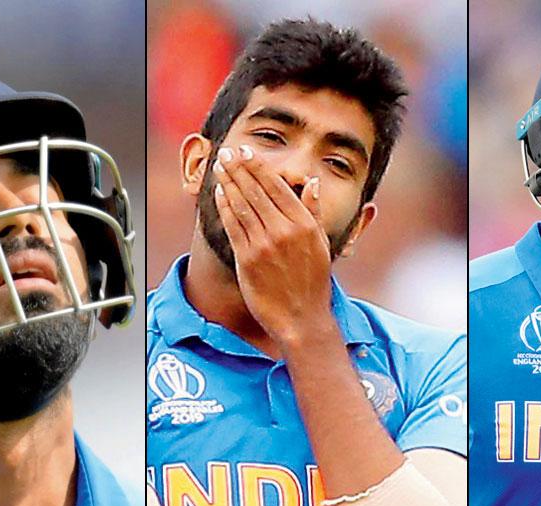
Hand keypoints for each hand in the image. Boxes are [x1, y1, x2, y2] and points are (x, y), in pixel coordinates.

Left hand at [211, 144, 335, 347]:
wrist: (301, 318)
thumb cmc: (313, 282)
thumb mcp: (322, 244)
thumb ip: (315, 211)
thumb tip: (312, 183)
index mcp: (304, 224)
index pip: (277, 186)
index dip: (258, 167)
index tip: (247, 152)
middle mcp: (284, 231)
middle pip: (256, 191)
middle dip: (239, 168)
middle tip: (228, 152)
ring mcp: (264, 245)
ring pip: (242, 205)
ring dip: (229, 182)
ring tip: (220, 167)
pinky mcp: (248, 260)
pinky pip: (233, 227)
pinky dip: (224, 207)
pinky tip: (218, 193)